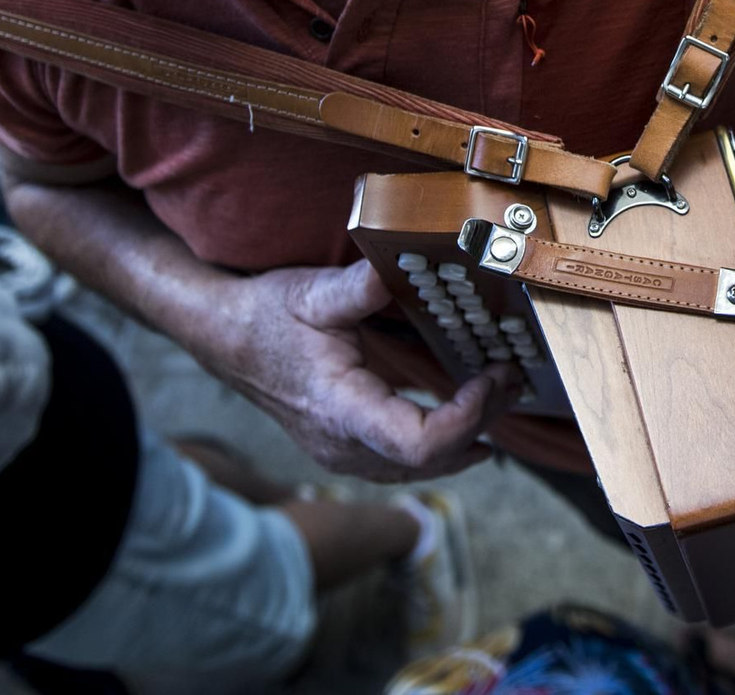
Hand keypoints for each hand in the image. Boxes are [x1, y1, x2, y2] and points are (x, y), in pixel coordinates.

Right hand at [211, 258, 518, 481]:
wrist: (223, 340)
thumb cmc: (265, 318)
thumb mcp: (312, 293)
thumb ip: (360, 287)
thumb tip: (397, 265)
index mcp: (340, 411)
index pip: (417, 443)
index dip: (465, 419)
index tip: (490, 377)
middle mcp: (343, 445)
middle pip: (431, 461)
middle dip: (481, 421)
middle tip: (512, 379)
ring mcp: (343, 454)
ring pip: (420, 469)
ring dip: (467, 438)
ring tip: (500, 397)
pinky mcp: (345, 448)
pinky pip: (404, 463)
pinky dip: (442, 447)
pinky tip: (468, 428)